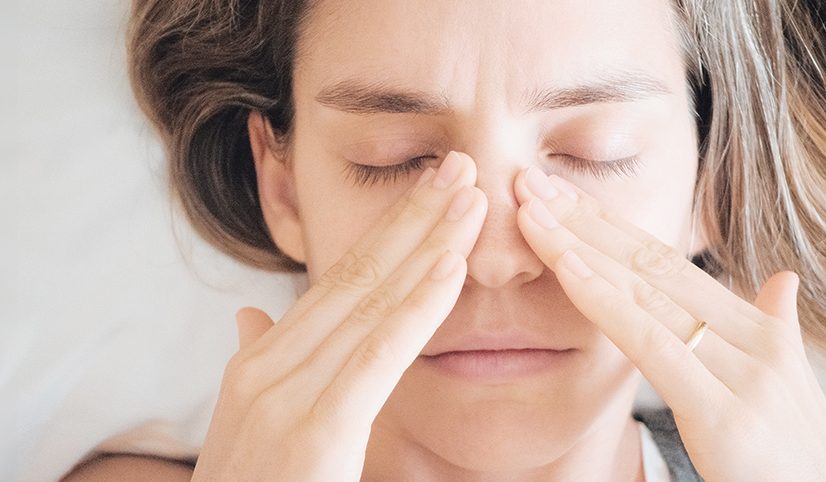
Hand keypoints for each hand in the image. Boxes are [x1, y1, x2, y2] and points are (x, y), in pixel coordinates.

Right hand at [192, 151, 486, 480]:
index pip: (338, 283)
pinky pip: (376, 357)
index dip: (389, 234)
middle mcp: (269, 364)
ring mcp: (284, 393)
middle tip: (463, 167)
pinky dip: (417, 308)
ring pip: (370, 303)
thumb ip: (260, 362)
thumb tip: (255, 313)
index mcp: (263, 361)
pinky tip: (451, 270)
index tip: (432, 194)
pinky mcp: (313, 431)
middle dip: (415, 218)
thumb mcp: (249, 426)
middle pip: (356, 276)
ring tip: (471, 198)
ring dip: (427, 244)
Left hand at [515, 166, 825, 481]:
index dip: (612, 226)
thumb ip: (774, 327)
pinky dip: (604, 301)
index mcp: (758, 328)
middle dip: (584, 220)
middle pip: (650, 264)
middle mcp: (753, 337)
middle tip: (529, 182)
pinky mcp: (726, 413)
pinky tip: (565, 268)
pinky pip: (652, 344)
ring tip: (529, 211)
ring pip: (644, 291)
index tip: (563, 196)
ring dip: (578, 246)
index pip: (669, 263)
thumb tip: (780, 280)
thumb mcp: (787, 384)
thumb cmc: (796, 455)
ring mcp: (743, 372)